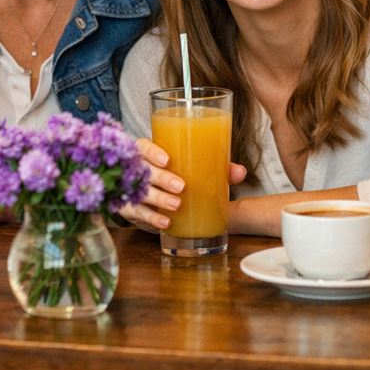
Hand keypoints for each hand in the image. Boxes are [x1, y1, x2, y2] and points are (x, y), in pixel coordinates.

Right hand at [118, 137, 245, 232]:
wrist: (146, 191)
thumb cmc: (172, 172)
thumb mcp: (189, 165)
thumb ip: (215, 167)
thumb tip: (240, 172)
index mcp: (146, 151)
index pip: (143, 146)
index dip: (153, 152)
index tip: (167, 160)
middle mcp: (134, 168)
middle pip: (143, 170)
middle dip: (161, 178)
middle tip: (181, 187)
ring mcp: (129, 189)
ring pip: (139, 193)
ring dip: (158, 200)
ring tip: (177, 205)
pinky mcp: (130, 208)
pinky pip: (137, 213)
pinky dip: (152, 218)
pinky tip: (166, 223)